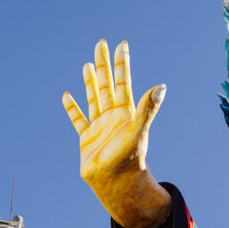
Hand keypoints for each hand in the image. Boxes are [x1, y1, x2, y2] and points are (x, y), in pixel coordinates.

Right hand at [63, 40, 171, 227]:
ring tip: (88, 64)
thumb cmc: (130, 160)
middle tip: (101, 43)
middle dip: (104, 65)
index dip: (121, 64)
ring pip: (93, 98)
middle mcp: (112, 116)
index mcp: (125, 113)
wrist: (116, 184)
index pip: (123, 82)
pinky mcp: (86, 139)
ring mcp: (99, 126)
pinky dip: (72, 108)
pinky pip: (78, 119)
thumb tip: (161, 86)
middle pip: (107, 84)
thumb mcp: (138, 131)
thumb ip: (148, 109)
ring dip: (90, 81)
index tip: (121, 45)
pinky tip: (67, 96)